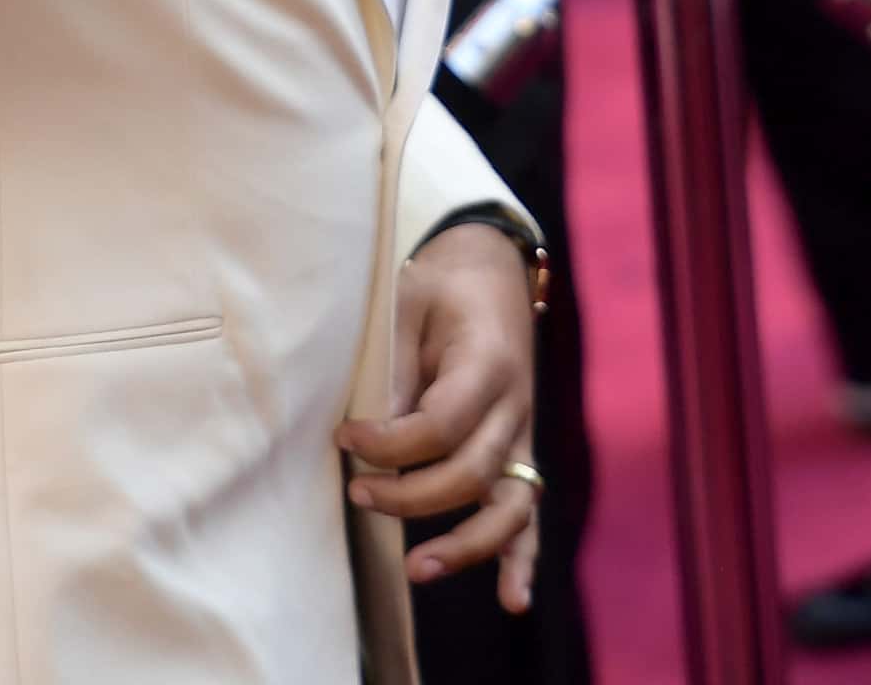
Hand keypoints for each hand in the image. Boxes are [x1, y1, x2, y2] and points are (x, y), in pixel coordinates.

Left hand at [337, 222, 540, 612]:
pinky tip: (512, 600)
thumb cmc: (442, 284)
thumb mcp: (409, 301)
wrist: (491, 271)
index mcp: (488, 363)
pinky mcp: (518, 455)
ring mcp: (522, 437)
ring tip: (418, 569)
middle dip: (408, 496)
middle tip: (357, 492)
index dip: (388, 442)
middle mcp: (514, 407)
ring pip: (508, 509)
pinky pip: (527, 515)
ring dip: (466, 546)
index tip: (343, 436)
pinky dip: (522, 560)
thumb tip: (375, 429)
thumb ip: (397, 365)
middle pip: (469, 474)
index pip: (441, 424)